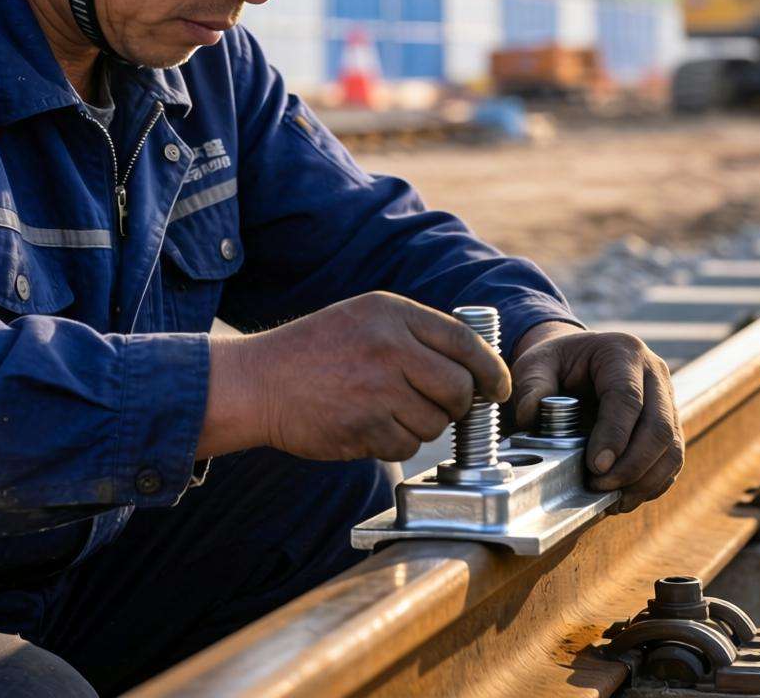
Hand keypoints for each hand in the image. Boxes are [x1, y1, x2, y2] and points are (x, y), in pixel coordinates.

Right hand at [200, 292, 510, 462]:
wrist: (260, 382)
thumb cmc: (316, 350)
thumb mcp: (366, 316)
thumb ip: (416, 332)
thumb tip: (473, 364)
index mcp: (394, 314)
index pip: (465, 342)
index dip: (492, 370)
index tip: (499, 387)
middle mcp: (390, 348)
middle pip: (458, 387)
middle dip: (459, 404)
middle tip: (443, 405)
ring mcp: (377, 389)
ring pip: (436, 422)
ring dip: (424, 424)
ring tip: (390, 410)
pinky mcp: (364, 427)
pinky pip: (406, 445)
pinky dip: (397, 441)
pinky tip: (370, 425)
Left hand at [512, 326, 682, 512]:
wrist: (576, 361)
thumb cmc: (556, 362)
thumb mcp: (536, 363)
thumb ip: (532, 386)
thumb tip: (530, 417)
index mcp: (622, 352)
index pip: (627, 398)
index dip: (614, 436)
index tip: (595, 467)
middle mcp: (654, 373)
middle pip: (659, 427)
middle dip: (631, 466)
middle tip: (598, 486)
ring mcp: (667, 399)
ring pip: (671, 447)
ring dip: (644, 480)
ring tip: (611, 498)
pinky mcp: (670, 423)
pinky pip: (671, 459)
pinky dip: (651, 483)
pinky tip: (623, 496)